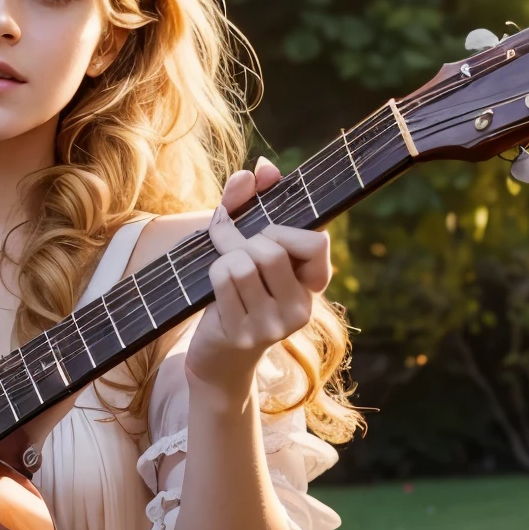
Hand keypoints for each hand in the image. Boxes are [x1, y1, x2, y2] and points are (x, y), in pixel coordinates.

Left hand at [187, 158, 331, 397]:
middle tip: (232, 247)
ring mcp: (272, 326)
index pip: (315, 242)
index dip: (284, 230)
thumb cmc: (237, 292)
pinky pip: (223, 278)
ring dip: (224, 256)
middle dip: (243, 238)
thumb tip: (261, 169)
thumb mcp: (250, 247)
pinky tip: (215, 289)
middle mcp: (300, 309)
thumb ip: (255, 204)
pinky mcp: (243, 334)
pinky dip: (213, 272)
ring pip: (243, 262)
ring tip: (223, 269)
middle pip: (271, 247)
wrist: (219, 360)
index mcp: (312, 287)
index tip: (266, 231)